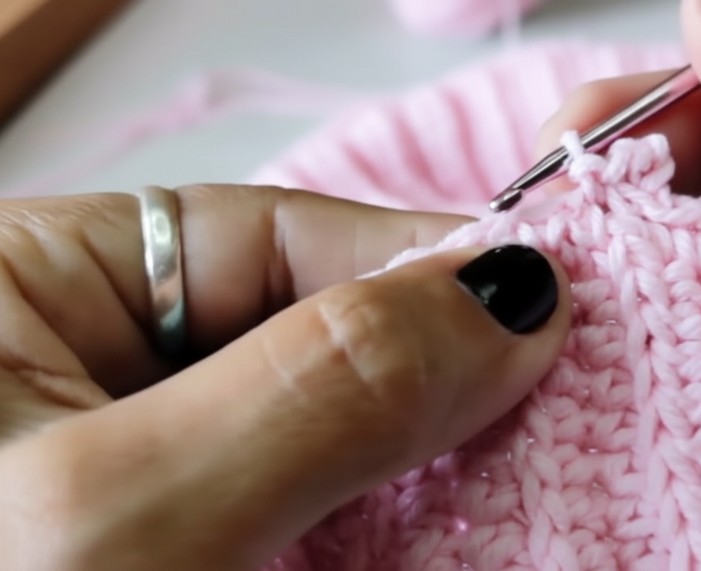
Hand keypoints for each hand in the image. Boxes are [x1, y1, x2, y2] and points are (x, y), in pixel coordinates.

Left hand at [0, 186, 569, 569]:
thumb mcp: (119, 516)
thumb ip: (321, 389)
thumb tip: (512, 298)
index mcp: (33, 283)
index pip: (276, 238)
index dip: (425, 270)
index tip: (553, 315)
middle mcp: (88, 362)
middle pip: (315, 335)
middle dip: (436, 385)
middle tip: (555, 426)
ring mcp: (139, 464)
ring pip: (325, 437)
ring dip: (422, 475)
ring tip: (525, 493)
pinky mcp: (178, 541)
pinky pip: (310, 513)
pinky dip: (384, 535)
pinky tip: (446, 543)